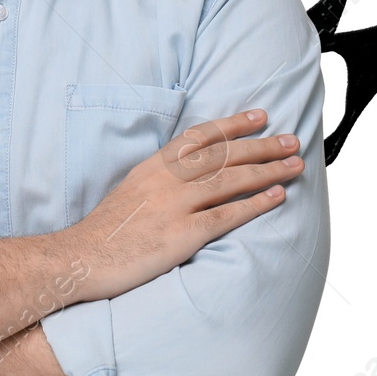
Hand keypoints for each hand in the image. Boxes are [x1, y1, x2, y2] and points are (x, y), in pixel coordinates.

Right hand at [66, 107, 303, 302]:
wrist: (81, 258)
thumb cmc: (106, 232)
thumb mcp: (130, 192)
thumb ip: (159, 180)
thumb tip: (188, 175)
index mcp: (152, 166)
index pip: (200, 137)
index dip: (233, 125)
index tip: (260, 117)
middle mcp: (165, 179)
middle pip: (223, 155)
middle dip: (262, 146)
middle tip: (291, 140)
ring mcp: (173, 205)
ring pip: (230, 179)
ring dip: (267, 170)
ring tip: (294, 165)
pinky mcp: (181, 234)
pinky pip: (226, 215)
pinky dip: (255, 204)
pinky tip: (277, 197)